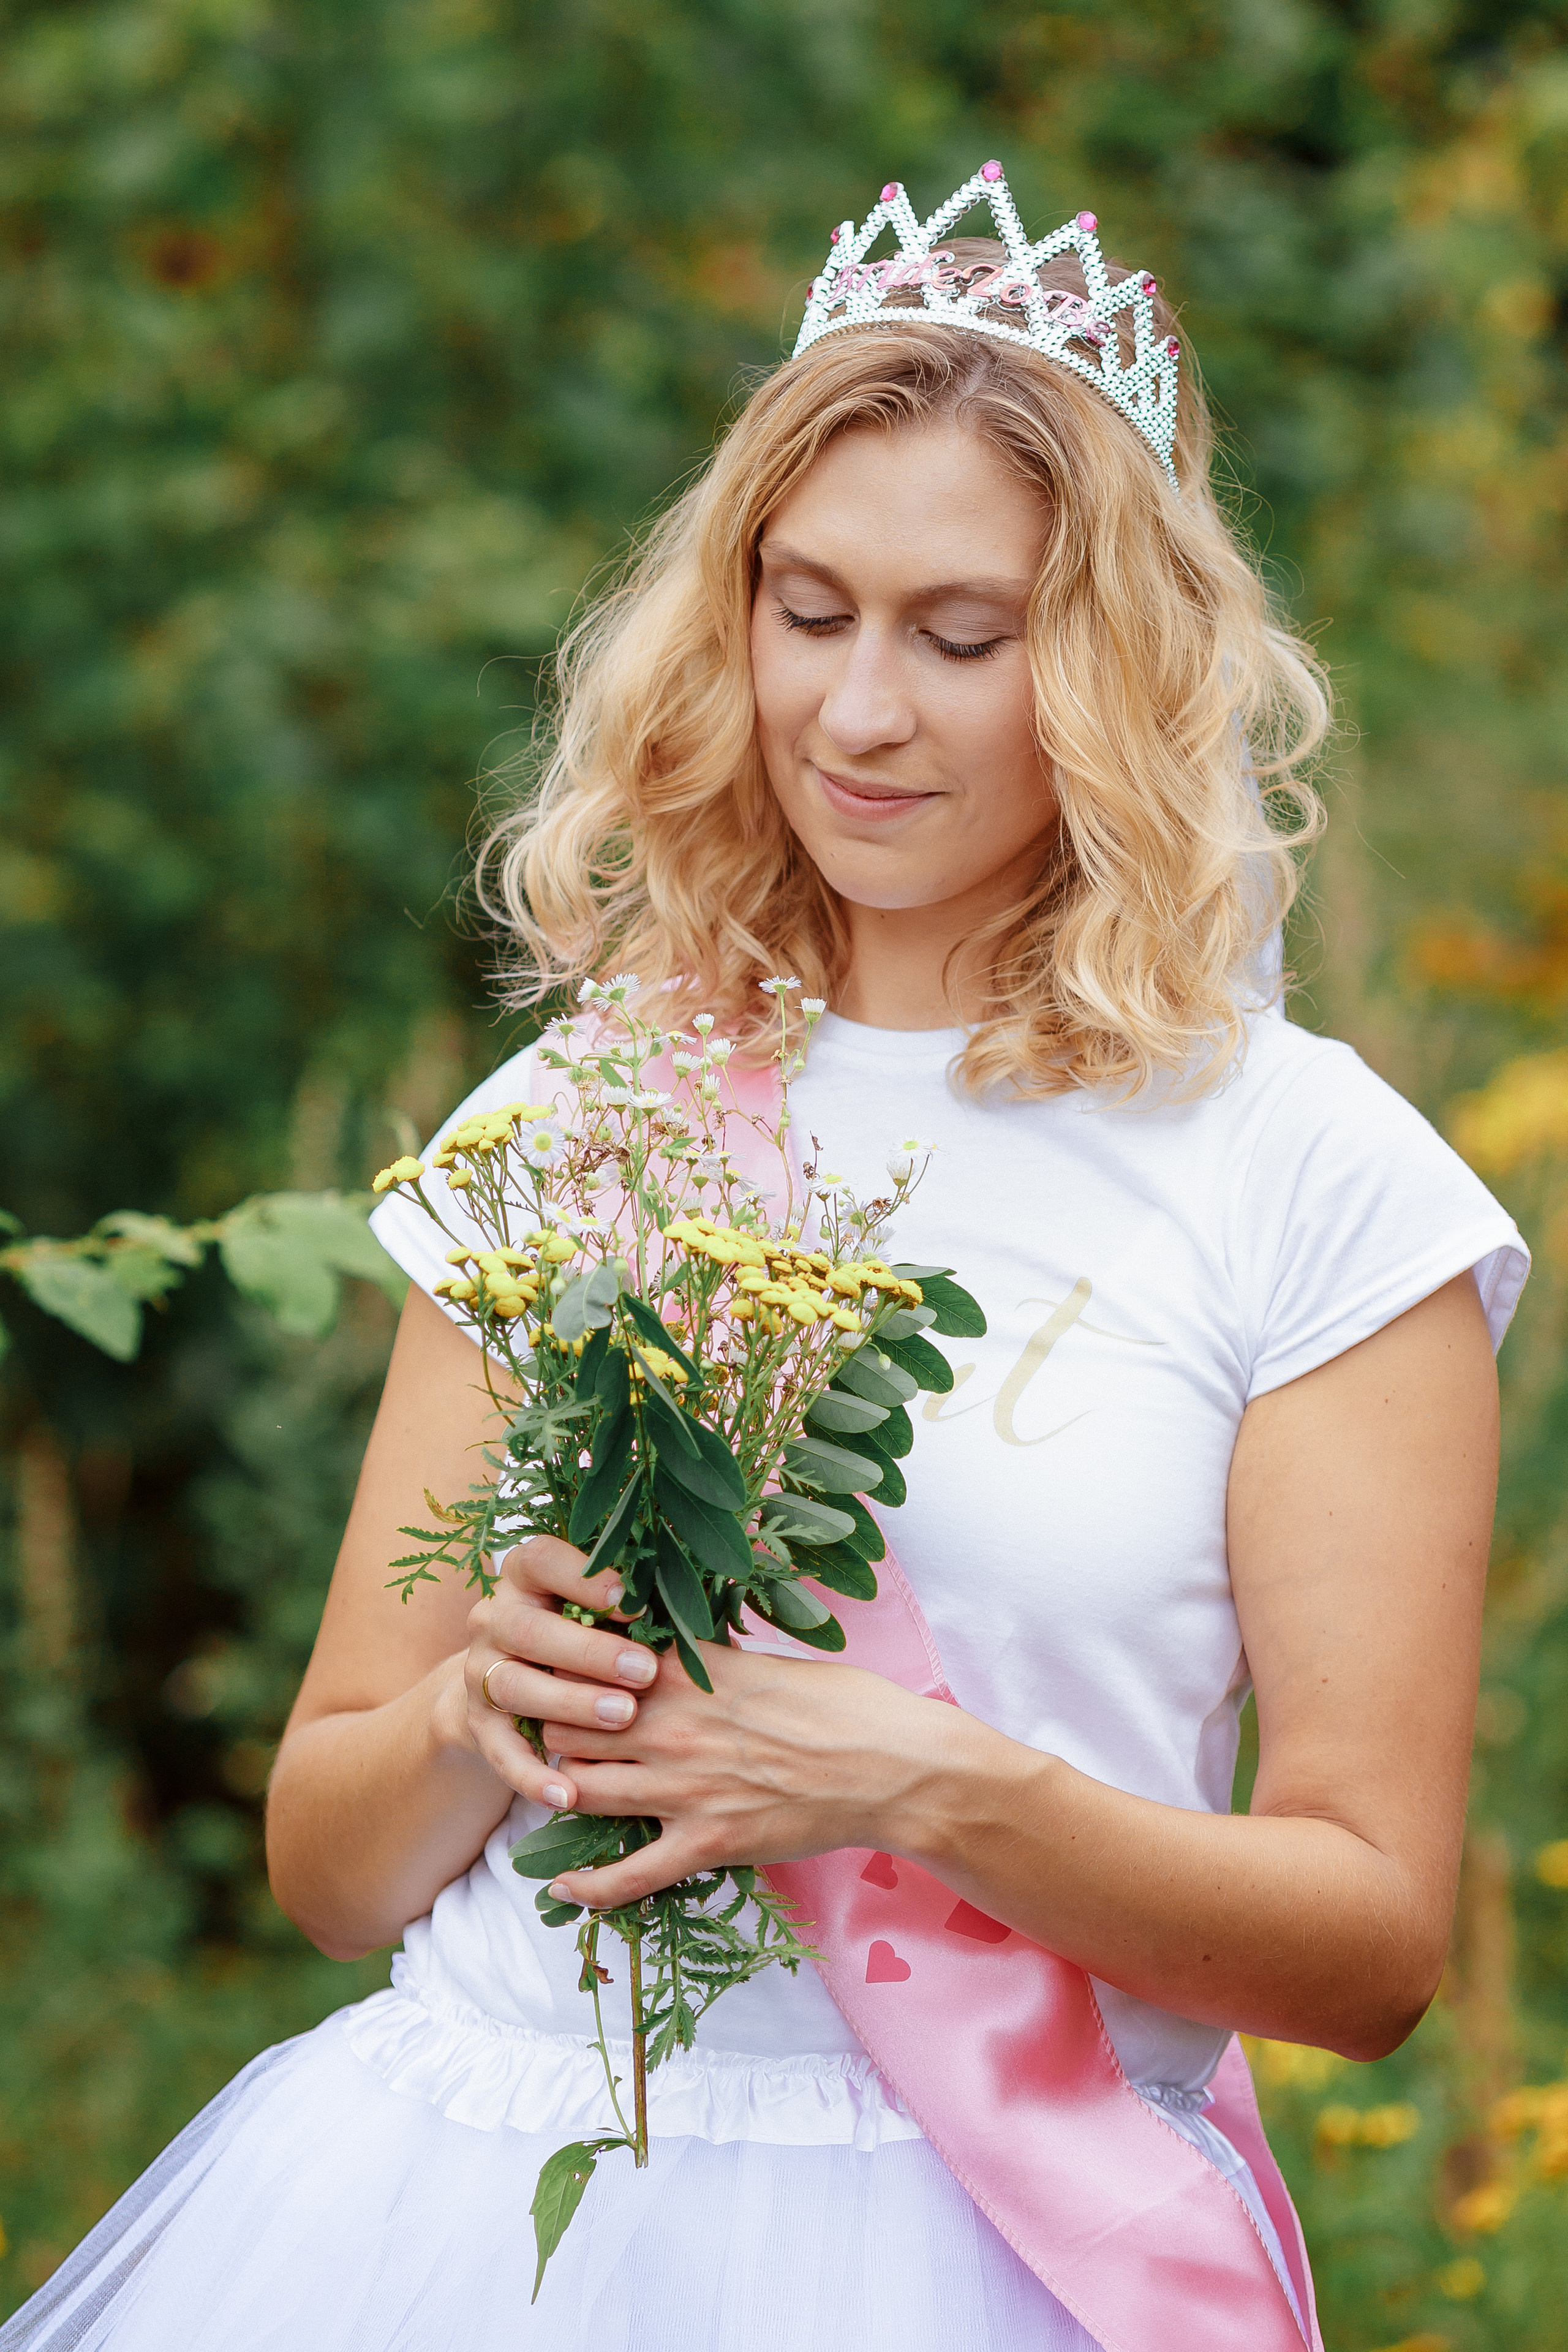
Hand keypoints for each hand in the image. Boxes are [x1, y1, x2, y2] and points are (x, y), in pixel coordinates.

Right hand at [461, 1535, 660, 1811]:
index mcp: (524, 1576)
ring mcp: (481, 1672)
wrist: (506, 1685)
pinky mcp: (479, 1725)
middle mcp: (494, 1618)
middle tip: (643, 1672)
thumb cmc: (581, 1634)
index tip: (635, 1603)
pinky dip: (533, 1777)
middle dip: (589, 1652)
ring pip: (515, 1686)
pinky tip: (567, 1795)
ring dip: (570, 1703)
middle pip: (529, 1629)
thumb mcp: (595, 1609)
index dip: (586, 1579)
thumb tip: (683, 1604)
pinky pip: (501, 1753)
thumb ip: (627, 1604)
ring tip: (623, 1717)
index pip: (542, 1560)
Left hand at [537, 1627, 954, 1909]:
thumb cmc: (844, 1705)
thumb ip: (709, 1663)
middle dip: (552, 1731)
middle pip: (569, 1726)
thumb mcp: (766, 1663)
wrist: (893, 1767)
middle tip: (548, 1739)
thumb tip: (677, 1655)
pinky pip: (625, 1876)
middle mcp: (672, 1727)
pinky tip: (561, 1888)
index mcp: (687, 1672)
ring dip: (561, 1793)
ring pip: (581, 1791)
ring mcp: (683, 1790)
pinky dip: (587, 1887)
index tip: (556, 1678)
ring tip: (553, 1795)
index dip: (567, 1673)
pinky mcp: (704, 1845)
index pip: (591, 1664)